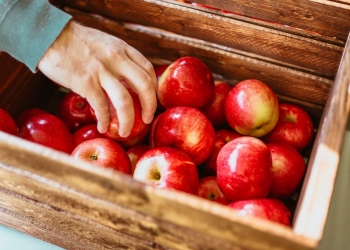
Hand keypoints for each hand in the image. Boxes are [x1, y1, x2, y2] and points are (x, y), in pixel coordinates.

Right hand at [38, 21, 157, 136]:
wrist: (49, 35)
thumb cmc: (77, 42)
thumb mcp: (106, 44)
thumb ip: (119, 59)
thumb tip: (128, 81)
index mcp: (123, 49)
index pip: (148, 70)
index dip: (153, 89)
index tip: (151, 100)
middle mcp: (116, 59)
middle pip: (144, 87)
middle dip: (149, 107)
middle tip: (147, 119)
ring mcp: (101, 71)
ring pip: (124, 102)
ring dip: (128, 122)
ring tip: (125, 133)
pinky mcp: (85, 82)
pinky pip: (101, 107)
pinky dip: (104, 121)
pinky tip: (103, 127)